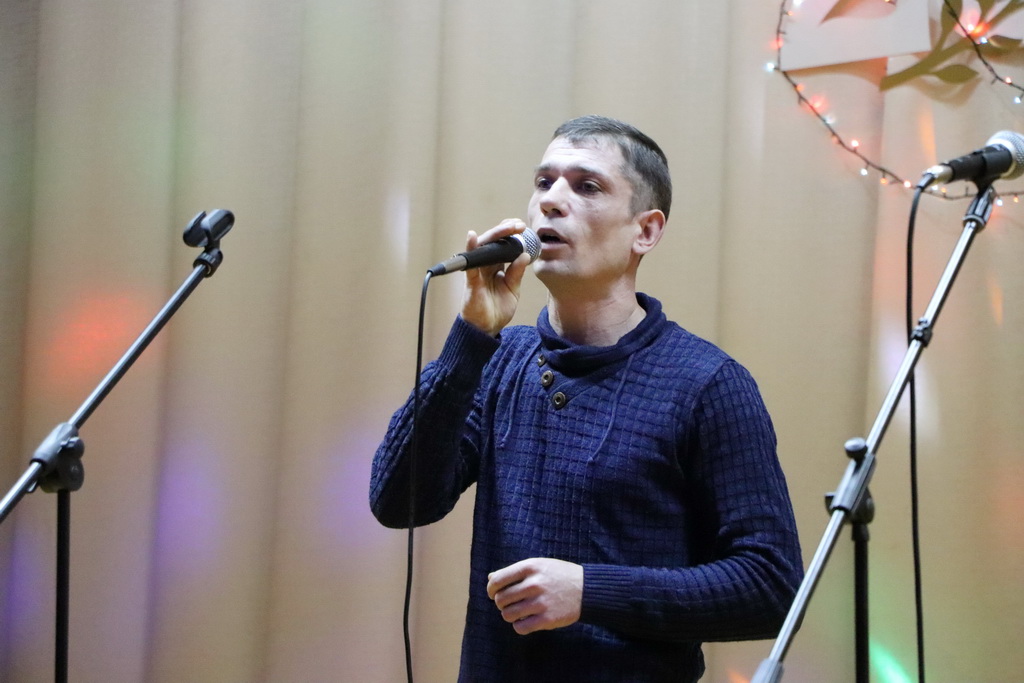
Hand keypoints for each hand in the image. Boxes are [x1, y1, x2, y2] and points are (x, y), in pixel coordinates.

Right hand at [460, 219, 531, 336]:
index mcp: (496, 267)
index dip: (511, 235)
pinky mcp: (471, 281)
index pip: (502, 245)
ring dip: (494, 235)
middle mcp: (485, 266)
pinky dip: (470, 249)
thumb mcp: (513, 290)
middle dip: (505, 231)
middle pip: (493, 242)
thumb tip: (525, 255)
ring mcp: (477, 272)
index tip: (523, 227)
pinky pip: (470, 264)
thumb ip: (517, 273)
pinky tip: (472, 237)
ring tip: (507, 227)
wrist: (487, 329)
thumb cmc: (497, 309)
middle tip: (519, 225)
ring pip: (483, 248)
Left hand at [486, 557, 582, 634]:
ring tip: (518, 612)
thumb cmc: (560, 575)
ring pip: (508, 615)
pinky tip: (526, 620)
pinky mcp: (547, 619)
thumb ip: (515, 571)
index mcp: (530, 567)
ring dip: (509, 615)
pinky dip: (519, 626)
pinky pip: (520, 628)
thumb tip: (490, 578)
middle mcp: (534, 584)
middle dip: (501, 603)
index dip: (490, 589)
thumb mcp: (539, 565)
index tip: (492, 593)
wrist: (587, 590)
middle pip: (501, 599)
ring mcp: (540, 602)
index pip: (497, 580)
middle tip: (509, 603)